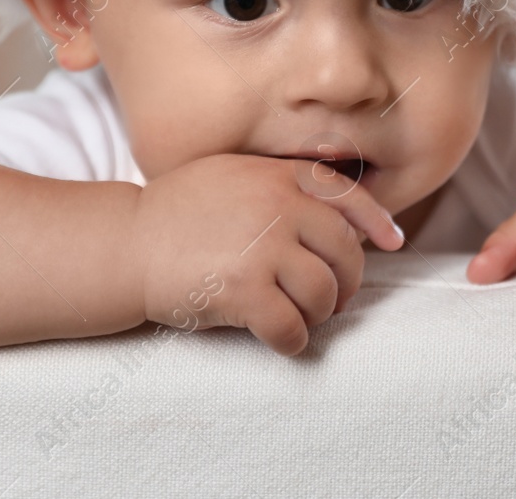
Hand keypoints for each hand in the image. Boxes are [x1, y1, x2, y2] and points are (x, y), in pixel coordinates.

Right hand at [129, 152, 403, 354]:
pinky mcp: (243, 291)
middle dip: (346, 281)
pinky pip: (292, 326)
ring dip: (320, 314)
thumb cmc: (176, 211)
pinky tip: (284, 340)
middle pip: (345, 251)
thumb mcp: (234, 174)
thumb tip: (341, 215)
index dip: (376, 222)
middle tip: (333, 298)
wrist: (124, 242)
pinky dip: (294, 341)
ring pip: (324, 293)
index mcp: (279, 175)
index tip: (392, 243)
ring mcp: (263, 249)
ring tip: (303, 317)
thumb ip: (282, 184)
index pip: (348, 195)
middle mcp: (279, 206)